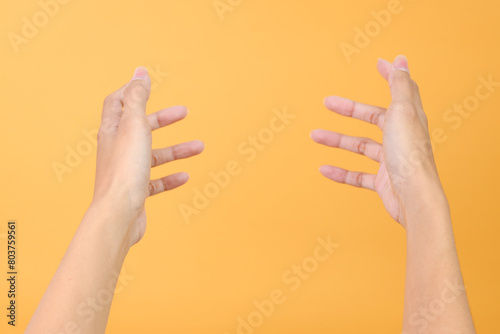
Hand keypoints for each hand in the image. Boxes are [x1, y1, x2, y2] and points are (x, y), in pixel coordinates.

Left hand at [92, 67, 203, 245]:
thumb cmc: (125, 170)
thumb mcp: (134, 126)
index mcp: (113, 131)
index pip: (117, 102)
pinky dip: (170, 177)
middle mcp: (117, 149)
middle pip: (140, 127)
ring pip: (153, 156)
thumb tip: (140, 72)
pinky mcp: (135, 192)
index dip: (131, 91)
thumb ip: (137, 98)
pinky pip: (156, 181)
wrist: (119, 214)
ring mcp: (126, 171)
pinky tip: (184, 177)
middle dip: (162, 118)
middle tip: (183, 112)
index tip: (149, 83)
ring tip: (199, 147)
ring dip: (176, 150)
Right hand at [311, 56, 446, 227]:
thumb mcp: (402, 113)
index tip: (378, 63)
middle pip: (372, 118)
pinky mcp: (383, 181)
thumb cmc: (410, 155)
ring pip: (360, 146)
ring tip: (315, 136)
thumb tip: (401, 59)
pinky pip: (357, 174)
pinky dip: (341, 172)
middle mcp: (400, 137)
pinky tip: (325, 169)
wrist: (414, 198)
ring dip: (337, 141)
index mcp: (408, 118)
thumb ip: (399, 86)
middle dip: (349, 110)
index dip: (390, 75)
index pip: (399, 90)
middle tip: (328, 102)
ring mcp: (391, 160)